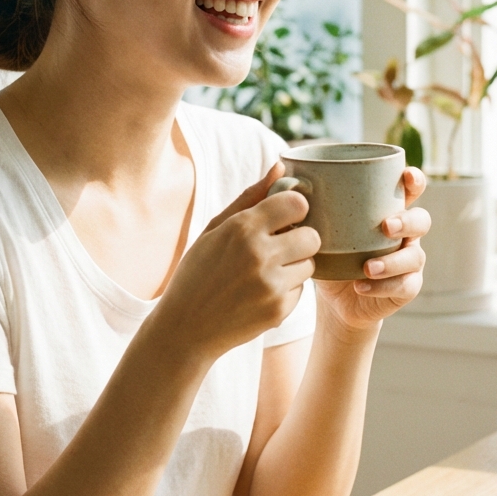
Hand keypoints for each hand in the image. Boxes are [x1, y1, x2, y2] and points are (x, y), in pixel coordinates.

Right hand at [157, 163, 320, 361]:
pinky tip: (261, 293)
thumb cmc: (198, 271)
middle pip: (312, 236)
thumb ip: (251, 196)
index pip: (297, 203)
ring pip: (309, 264)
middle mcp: (260, 254)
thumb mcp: (215, 228)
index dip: (295, 209)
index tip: (286, 216)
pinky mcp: (278, 311)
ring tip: (266, 271)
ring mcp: (270, 285)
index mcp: (242, 227)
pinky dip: (287, 290)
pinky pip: (301, 291)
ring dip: (294, 266)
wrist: (184, 329)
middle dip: (300, 239)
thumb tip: (281, 166)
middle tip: (281, 246)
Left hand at [316, 167, 430, 333]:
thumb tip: (278, 169)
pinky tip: (361, 286)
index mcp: (387, 209)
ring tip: (367, 267)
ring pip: (415, 256)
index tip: (405, 175)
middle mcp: (404, 233)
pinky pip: (404, 285)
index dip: (414, 179)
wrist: (334, 298)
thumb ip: (302, 201)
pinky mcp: (405, 287)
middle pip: (421, 220)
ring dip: (393, 260)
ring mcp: (408, 260)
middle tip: (385, 226)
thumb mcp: (315, 226)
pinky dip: (382, 286)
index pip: (410, 189)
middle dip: (406, 221)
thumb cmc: (328, 251)